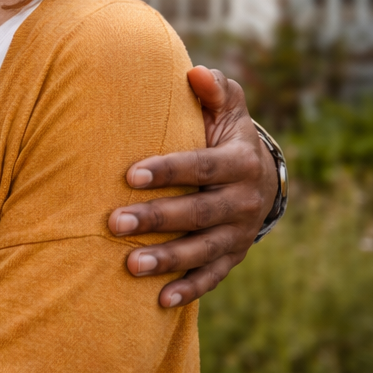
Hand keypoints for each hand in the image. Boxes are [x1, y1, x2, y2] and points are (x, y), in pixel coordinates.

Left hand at [108, 66, 276, 307]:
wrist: (259, 176)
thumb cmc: (223, 135)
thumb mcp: (226, 110)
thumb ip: (214, 90)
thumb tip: (195, 72)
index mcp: (239, 162)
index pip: (200, 167)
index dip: (167, 171)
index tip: (129, 174)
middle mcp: (242, 201)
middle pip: (197, 212)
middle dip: (156, 219)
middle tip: (113, 223)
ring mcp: (238, 233)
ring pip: (202, 250)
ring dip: (167, 259)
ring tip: (130, 265)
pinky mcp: (231, 256)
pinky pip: (212, 277)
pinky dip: (189, 289)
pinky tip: (159, 301)